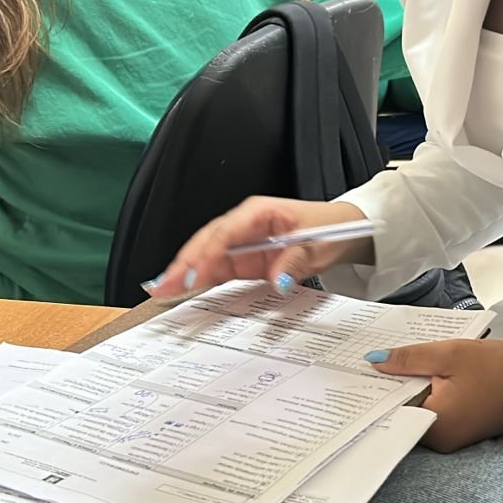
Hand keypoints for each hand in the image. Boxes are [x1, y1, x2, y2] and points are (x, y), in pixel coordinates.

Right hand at [145, 198, 372, 299]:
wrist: (340, 232)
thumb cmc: (329, 230)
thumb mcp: (317, 246)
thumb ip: (295, 263)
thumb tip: (278, 281)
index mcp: (258, 212)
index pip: (225, 232)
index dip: (208, 253)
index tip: (195, 273)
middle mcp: (244, 224)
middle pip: (207, 242)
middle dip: (184, 263)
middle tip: (164, 285)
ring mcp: (241, 242)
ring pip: (205, 255)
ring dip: (184, 272)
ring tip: (162, 290)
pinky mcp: (243, 259)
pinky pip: (215, 268)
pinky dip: (198, 279)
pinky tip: (181, 290)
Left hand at [368, 339, 502, 452]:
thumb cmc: (501, 368)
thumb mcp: (450, 354)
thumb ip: (409, 358)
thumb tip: (373, 361)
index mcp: (434, 426)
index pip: (390, 409)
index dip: (375, 387)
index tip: (358, 369)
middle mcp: (441, 440)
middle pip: (404, 410)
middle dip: (392, 385)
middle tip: (373, 358)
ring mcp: (454, 437)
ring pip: (420, 408)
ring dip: (412, 387)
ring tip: (397, 360)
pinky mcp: (465, 429)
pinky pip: (437, 410)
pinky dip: (431, 392)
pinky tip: (427, 371)